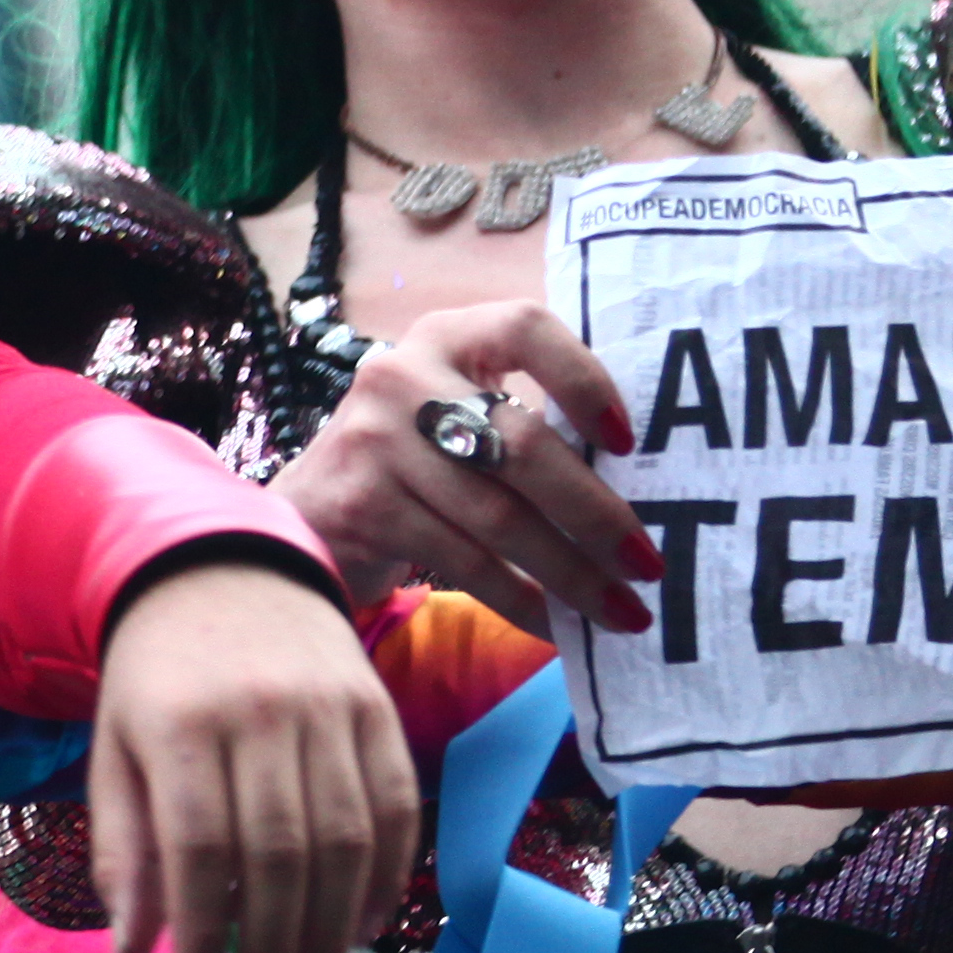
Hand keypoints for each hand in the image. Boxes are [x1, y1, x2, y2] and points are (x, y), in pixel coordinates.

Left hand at [87, 556, 421, 952]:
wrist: (221, 569)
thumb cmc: (156, 679)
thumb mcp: (114, 751)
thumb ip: (124, 850)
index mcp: (181, 724)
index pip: (201, 849)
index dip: (204, 933)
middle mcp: (261, 714)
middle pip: (281, 856)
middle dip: (274, 952)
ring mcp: (329, 708)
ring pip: (346, 841)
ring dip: (332, 934)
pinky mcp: (377, 708)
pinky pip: (398, 806)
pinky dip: (387, 877)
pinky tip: (361, 929)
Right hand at [274, 302, 655, 637]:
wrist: (304, 516)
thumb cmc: (412, 465)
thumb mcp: (455, 414)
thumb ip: (521, 420)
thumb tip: (640, 483)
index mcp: (444, 336)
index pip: (524, 327)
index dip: (584, 378)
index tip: (626, 442)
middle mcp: (403, 375)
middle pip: (522, 444)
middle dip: (597, 514)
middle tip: (649, 564)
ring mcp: (376, 439)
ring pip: (499, 517)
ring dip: (572, 574)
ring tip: (622, 611)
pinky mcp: (364, 505)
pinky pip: (466, 562)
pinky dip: (521, 601)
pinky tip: (556, 625)